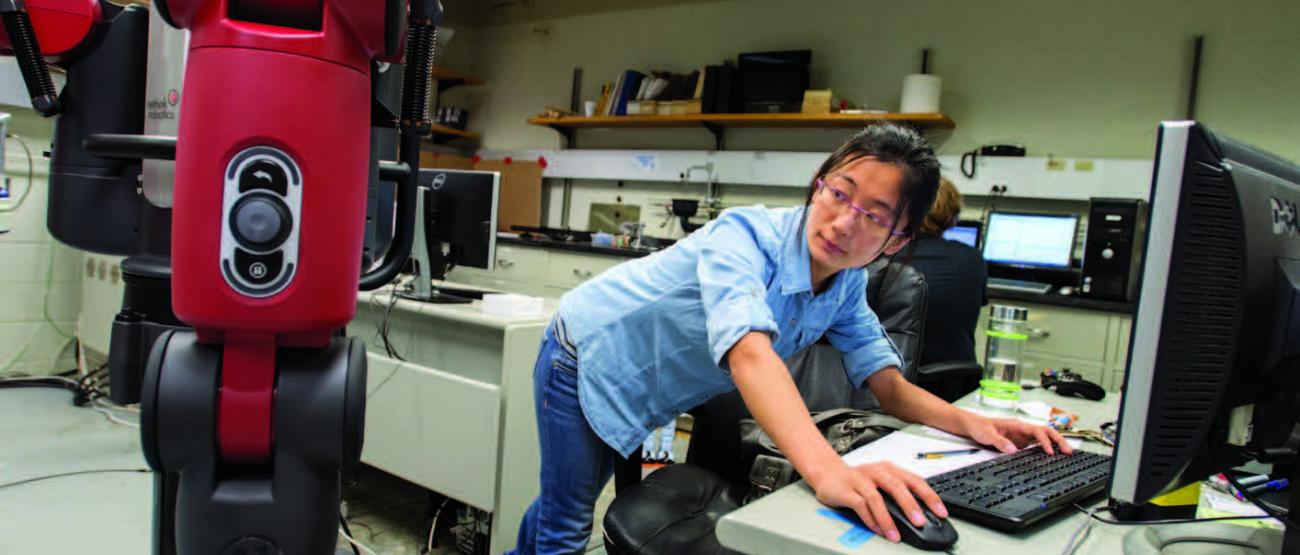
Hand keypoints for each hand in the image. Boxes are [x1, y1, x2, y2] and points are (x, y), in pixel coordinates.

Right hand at [806, 460, 946, 543]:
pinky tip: (876, 529)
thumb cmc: (858, 479)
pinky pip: (859, 505)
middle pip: (897, 486)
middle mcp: (876, 472)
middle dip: (910, 505)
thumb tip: (922, 515)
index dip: (929, 496)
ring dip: (887, 518)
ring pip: (876, 498)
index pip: (914, 480)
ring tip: (895, 535)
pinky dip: (869, 519)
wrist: (827, 472)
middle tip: (920, 522)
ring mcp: (860, 480)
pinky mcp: (846, 490)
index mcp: (889, 469)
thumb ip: (899, 494)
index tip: (941, 512)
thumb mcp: (881, 481)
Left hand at [962, 415, 1073, 454]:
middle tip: (1069, 452)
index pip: (1037, 431)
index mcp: (1017, 425)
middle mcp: (1023, 430)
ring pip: (1044, 438)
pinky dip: (1047, 450)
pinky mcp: (1021, 443)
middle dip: (1059, 440)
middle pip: (1046, 432)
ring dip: (1056, 444)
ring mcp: (1023, 437)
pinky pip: (1037, 446)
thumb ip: (999, 441)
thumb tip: (1012, 450)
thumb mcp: (986, 435)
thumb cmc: (979, 427)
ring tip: (1067, 454)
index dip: (1045, 441)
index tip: (1050, 452)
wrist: (972, 426)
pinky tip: (1053, 458)